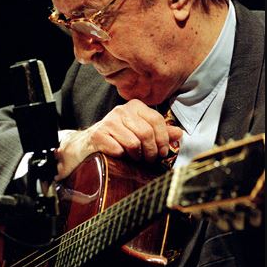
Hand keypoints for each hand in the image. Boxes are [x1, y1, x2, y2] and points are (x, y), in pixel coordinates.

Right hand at [54, 99, 182, 179]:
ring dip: (137, 156)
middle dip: (151, 151)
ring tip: (135, 159)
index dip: (163, 139)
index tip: (163, 152)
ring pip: (133, 143)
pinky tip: (120, 157)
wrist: (87, 145)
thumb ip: (159, 132)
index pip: (157, 120)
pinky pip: (118, 150)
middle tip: (150, 160)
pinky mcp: (98, 134)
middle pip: (146, 133)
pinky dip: (122, 157)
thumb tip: (179, 133)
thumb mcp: (139, 132)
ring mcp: (108, 121)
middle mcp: (121, 110)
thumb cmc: (117, 138)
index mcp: (135, 106)